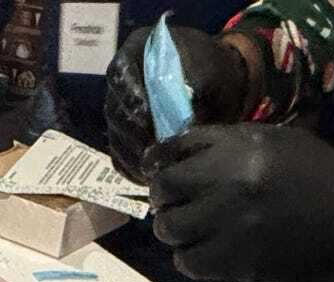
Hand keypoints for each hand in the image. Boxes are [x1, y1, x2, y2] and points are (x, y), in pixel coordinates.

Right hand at [104, 25, 249, 182]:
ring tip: (151, 171)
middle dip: (132, 133)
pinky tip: (147, 178)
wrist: (219, 85)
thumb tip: (181, 125)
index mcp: (137, 51)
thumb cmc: (215, 72)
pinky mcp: (125, 134)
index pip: (121, 75)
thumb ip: (194, 91)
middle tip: (150, 152)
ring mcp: (121, 108)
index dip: (131, 98)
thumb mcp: (210, 73)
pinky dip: (130, 167)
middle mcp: (122, 80)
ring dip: (131, 155)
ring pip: (114, 135)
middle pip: (114, 109)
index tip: (147, 119)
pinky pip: (119, 154)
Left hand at [149, 126, 333, 281]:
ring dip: (173, 229)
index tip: (160, 172)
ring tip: (186, 230)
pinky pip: (190, 262)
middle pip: (165, 190)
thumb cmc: (314, 171)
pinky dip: (189, 257)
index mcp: (237, 147)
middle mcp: (229, 183)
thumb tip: (175, 152)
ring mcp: (231, 224)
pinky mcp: (238, 260)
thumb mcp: (271, 139)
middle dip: (163, 198)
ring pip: (171, 229)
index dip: (159, 163)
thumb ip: (224, 142)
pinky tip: (201, 252)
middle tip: (171, 204)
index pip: (174, 151)